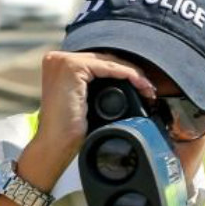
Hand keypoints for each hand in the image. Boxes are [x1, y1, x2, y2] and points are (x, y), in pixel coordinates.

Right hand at [17, 51, 156, 191]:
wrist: (55, 146)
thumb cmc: (68, 131)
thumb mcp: (83, 101)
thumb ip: (94, 86)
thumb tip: (124, 81)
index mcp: (57, 64)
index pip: (97, 62)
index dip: (122, 72)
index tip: (142, 87)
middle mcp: (56, 59)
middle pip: (103, 60)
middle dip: (129, 73)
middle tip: (148, 89)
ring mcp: (62, 61)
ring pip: (108, 61)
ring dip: (133, 74)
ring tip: (148, 89)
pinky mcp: (71, 67)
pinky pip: (108, 67)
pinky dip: (128, 75)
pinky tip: (140, 84)